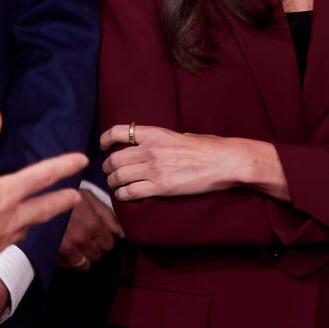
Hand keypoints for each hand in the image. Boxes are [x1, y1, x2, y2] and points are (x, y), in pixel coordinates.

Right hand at [0, 108, 84, 273]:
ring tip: (41, 215)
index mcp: (6, 195)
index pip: (42, 176)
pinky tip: (7, 238)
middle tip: (77, 198)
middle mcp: (11, 219)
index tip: (82, 160)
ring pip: (27, 228)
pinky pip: (9, 244)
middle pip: (44, 208)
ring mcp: (2, 241)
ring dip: (38, 219)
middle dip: (62, 201)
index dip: (63, 166)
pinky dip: (13, 236)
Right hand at [59, 191, 121, 269]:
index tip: (99, 235)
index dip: (105, 239)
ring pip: (84, 265)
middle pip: (97, 255)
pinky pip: (67, 266)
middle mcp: (81, 239)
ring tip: (77, 245)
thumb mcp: (88, 196)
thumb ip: (106, 214)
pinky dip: (68, 260)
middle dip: (94, 248)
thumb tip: (119, 231)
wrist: (36, 198)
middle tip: (87, 238)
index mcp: (92, 225)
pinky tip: (66, 249)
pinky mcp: (53, 254)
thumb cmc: (64, 194)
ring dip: (83, 256)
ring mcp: (66, 249)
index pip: (109, 245)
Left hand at [98, 125, 243, 201]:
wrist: (224, 161)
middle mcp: (150, 150)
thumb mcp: (181, 135)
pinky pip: (130, 192)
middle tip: (110, 172)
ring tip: (115, 185)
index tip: (104, 146)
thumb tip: (153, 145)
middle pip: (114, 158)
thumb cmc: (208, 147)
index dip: (105, 140)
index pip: (118, 132)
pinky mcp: (160, 187)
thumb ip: (162, 140)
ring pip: (118, 177)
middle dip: (108, 167)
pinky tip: (123, 195)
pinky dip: (122, 195)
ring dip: (113, 182)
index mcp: (154, 133)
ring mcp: (154, 169)